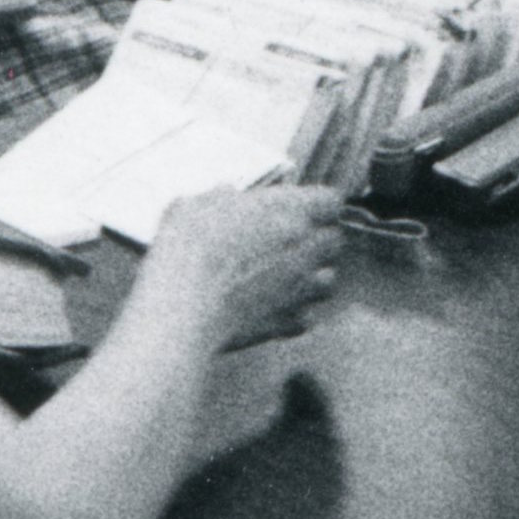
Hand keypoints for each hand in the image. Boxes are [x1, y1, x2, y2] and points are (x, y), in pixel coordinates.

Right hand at [142, 181, 352, 352]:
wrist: (184, 308)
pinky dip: (293, 310)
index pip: (330, 201)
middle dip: (318, 238)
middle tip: (288, 240)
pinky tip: (269, 306)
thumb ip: (220, 198)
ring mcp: (302, 289)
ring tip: (285, 275)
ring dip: (312, 275)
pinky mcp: (290, 322)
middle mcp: (307, 249)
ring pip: (328, 280)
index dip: (316, 203)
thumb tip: (227, 195)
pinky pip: (305, 315)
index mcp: (291, 211)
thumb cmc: (189, 250)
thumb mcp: (195, 205)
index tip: (298, 206)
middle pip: (334, 240)